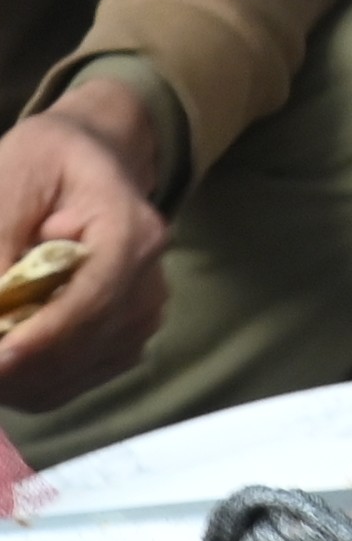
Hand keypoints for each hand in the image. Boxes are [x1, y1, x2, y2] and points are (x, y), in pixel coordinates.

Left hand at [0, 74, 177, 409]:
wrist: (92, 157)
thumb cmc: (48, 161)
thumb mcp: (12, 179)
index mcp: (133, 231)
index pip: (93, 299)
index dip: (42, 337)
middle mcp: (149, 281)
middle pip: (80, 346)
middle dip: (16, 363)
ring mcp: (141, 315)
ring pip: (71, 374)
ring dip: (16, 377)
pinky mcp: (123, 340)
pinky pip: (70, 383)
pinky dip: (27, 383)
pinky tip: (4, 353)